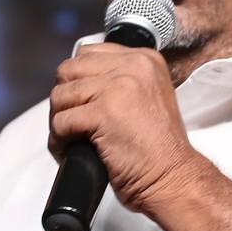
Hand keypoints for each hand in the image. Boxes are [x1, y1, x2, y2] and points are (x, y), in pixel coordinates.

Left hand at [46, 44, 206, 215]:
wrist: (173, 178)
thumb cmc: (158, 149)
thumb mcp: (147, 96)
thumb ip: (119, 81)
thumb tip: (76, 82)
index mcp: (144, 59)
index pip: (87, 53)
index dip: (76, 80)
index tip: (81, 102)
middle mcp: (133, 66)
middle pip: (69, 70)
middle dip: (64, 99)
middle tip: (72, 122)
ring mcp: (117, 88)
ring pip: (60, 95)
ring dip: (58, 121)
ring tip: (70, 139)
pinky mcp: (103, 113)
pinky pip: (61, 121)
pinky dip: (59, 140)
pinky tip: (69, 151)